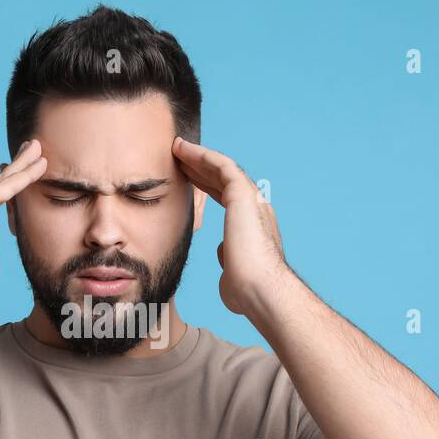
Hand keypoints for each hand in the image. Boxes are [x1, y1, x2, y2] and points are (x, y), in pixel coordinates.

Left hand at [171, 137, 289, 316]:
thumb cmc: (247, 291)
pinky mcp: (244, 194)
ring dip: (199, 157)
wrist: (260, 290)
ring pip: (222, 168)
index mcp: (253, 225)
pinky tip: (184, 150)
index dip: (206, 187)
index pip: (227, 198)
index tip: (188, 180)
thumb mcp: (232, 273)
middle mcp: (256, 208)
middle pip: (223, 181)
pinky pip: (221, 166)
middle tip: (179, 157)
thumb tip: (223, 252)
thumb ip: (228, 259)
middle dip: (200, 168)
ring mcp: (252, 199)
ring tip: (177, 147)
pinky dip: (202, 155)